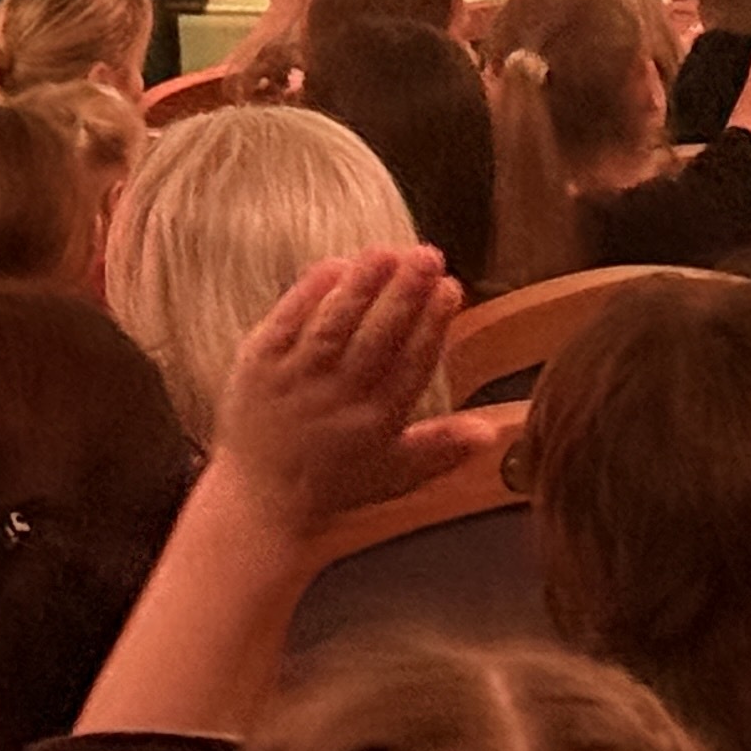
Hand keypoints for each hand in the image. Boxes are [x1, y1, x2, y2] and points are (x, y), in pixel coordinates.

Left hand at [212, 250, 487, 535]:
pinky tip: (335, 265)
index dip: (433, 323)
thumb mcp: (395, 473)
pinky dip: (311, 293)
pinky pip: (287, 322)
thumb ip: (443, 447)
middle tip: (429, 255)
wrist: (258, 499)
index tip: (452, 287)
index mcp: (377, 421)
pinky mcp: (258, 365)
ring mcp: (296, 379)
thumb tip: (492, 431)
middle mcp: (339, 398)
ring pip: (335, 324)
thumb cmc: (334, 483)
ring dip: (363, 285)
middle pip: (378, 337)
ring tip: (388, 251)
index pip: (413, 364)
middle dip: (405, 294)